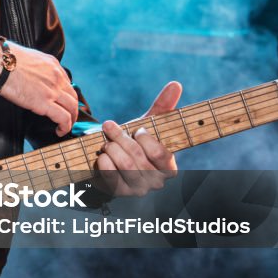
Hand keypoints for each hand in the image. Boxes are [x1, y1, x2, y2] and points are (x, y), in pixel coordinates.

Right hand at [0, 35, 77, 136]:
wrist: (0, 63)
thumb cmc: (5, 60)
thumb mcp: (27, 57)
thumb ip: (34, 67)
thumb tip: (30, 75)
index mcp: (51, 64)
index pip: (66, 82)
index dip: (66, 95)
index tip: (63, 102)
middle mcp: (56, 76)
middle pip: (73, 96)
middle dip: (73, 109)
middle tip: (69, 117)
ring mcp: (52, 90)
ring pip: (72, 108)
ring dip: (71, 119)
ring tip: (66, 126)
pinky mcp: (45, 103)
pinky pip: (63, 118)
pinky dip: (66, 126)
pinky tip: (60, 131)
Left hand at [94, 81, 181, 196]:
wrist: (112, 161)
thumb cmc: (135, 143)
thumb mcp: (149, 125)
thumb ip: (163, 107)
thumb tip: (175, 84)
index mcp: (168, 167)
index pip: (159, 153)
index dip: (144, 138)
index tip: (136, 129)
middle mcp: (156, 182)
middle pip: (137, 156)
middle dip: (120, 137)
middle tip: (110, 127)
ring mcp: (137, 189)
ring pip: (123, 164)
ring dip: (111, 147)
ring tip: (106, 142)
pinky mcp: (118, 192)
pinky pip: (109, 175)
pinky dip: (103, 161)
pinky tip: (101, 155)